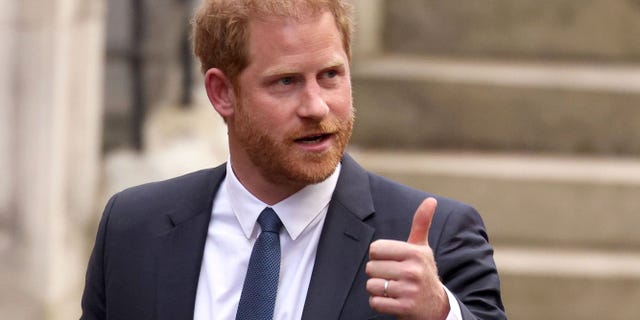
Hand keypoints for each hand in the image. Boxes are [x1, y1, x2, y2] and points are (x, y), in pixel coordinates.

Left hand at [366, 198, 449, 319]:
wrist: (436, 306)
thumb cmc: (423, 272)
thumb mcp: (422, 248)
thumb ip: (422, 223)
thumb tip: (431, 200)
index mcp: (415, 253)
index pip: (375, 249)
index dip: (379, 256)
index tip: (392, 261)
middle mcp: (413, 271)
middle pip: (371, 268)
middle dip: (378, 274)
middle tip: (393, 277)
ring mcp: (409, 290)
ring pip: (371, 285)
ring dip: (378, 289)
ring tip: (392, 288)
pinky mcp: (404, 308)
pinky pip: (375, 302)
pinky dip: (379, 303)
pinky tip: (392, 300)